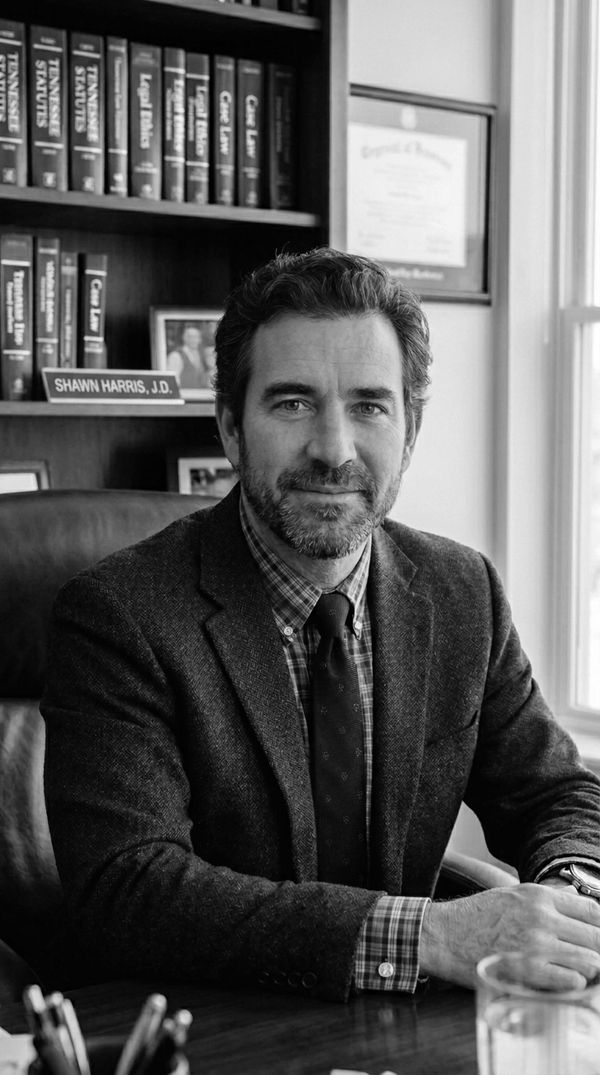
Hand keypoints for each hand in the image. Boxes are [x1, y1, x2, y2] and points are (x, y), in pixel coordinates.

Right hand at [419, 883, 599, 989]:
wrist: (442, 935)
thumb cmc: (475, 917)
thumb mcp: (511, 894)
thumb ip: (545, 899)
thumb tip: (575, 899)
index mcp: (538, 895)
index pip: (592, 909)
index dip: (599, 927)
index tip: (594, 937)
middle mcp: (540, 916)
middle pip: (596, 936)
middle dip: (597, 950)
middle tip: (590, 958)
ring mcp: (535, 944)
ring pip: (589, 960)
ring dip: (588, 970)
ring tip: (578, 972)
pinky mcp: (526, 970)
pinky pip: (569, 980)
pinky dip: (572, 983)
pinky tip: (562, 981)